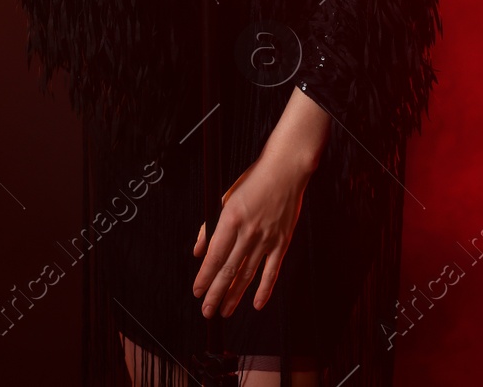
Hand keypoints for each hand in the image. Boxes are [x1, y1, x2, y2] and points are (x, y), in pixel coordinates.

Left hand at [190, 150, 312, 317]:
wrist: (285, 171)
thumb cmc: (253, 181)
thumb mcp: (224, 198)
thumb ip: (209, 226)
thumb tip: (198, 251)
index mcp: (231, 218)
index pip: (214, 256)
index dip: (205, 277)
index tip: (197, 291)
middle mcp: (248, 231)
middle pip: (229, 270)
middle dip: (216, 293)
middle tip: (207, 311)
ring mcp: (267, 238)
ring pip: (248, 274)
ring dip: (235, 295)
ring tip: (225, 311)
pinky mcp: (282, 242)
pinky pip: (272, 270)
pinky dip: (265, 289)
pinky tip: (256, 304)